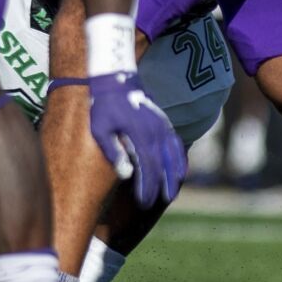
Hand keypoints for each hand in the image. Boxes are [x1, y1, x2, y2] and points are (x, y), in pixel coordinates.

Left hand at [87, 71, 186, 205]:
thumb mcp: (101, 128)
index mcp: (140, 134)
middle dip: (161, 186)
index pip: (148, 167)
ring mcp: (162, 125)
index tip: (144, 202)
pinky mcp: (163, 120)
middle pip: (163, 164)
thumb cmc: (104, 105)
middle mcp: (155, 131)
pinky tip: (180, 170)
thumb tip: (127, 174)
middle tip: (158, 203)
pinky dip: (180, 158)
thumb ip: (113, 151)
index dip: (147, 187)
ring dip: (174, 175)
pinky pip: (176, 142)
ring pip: (174, 154)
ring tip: (172, 193)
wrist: (116, 78)